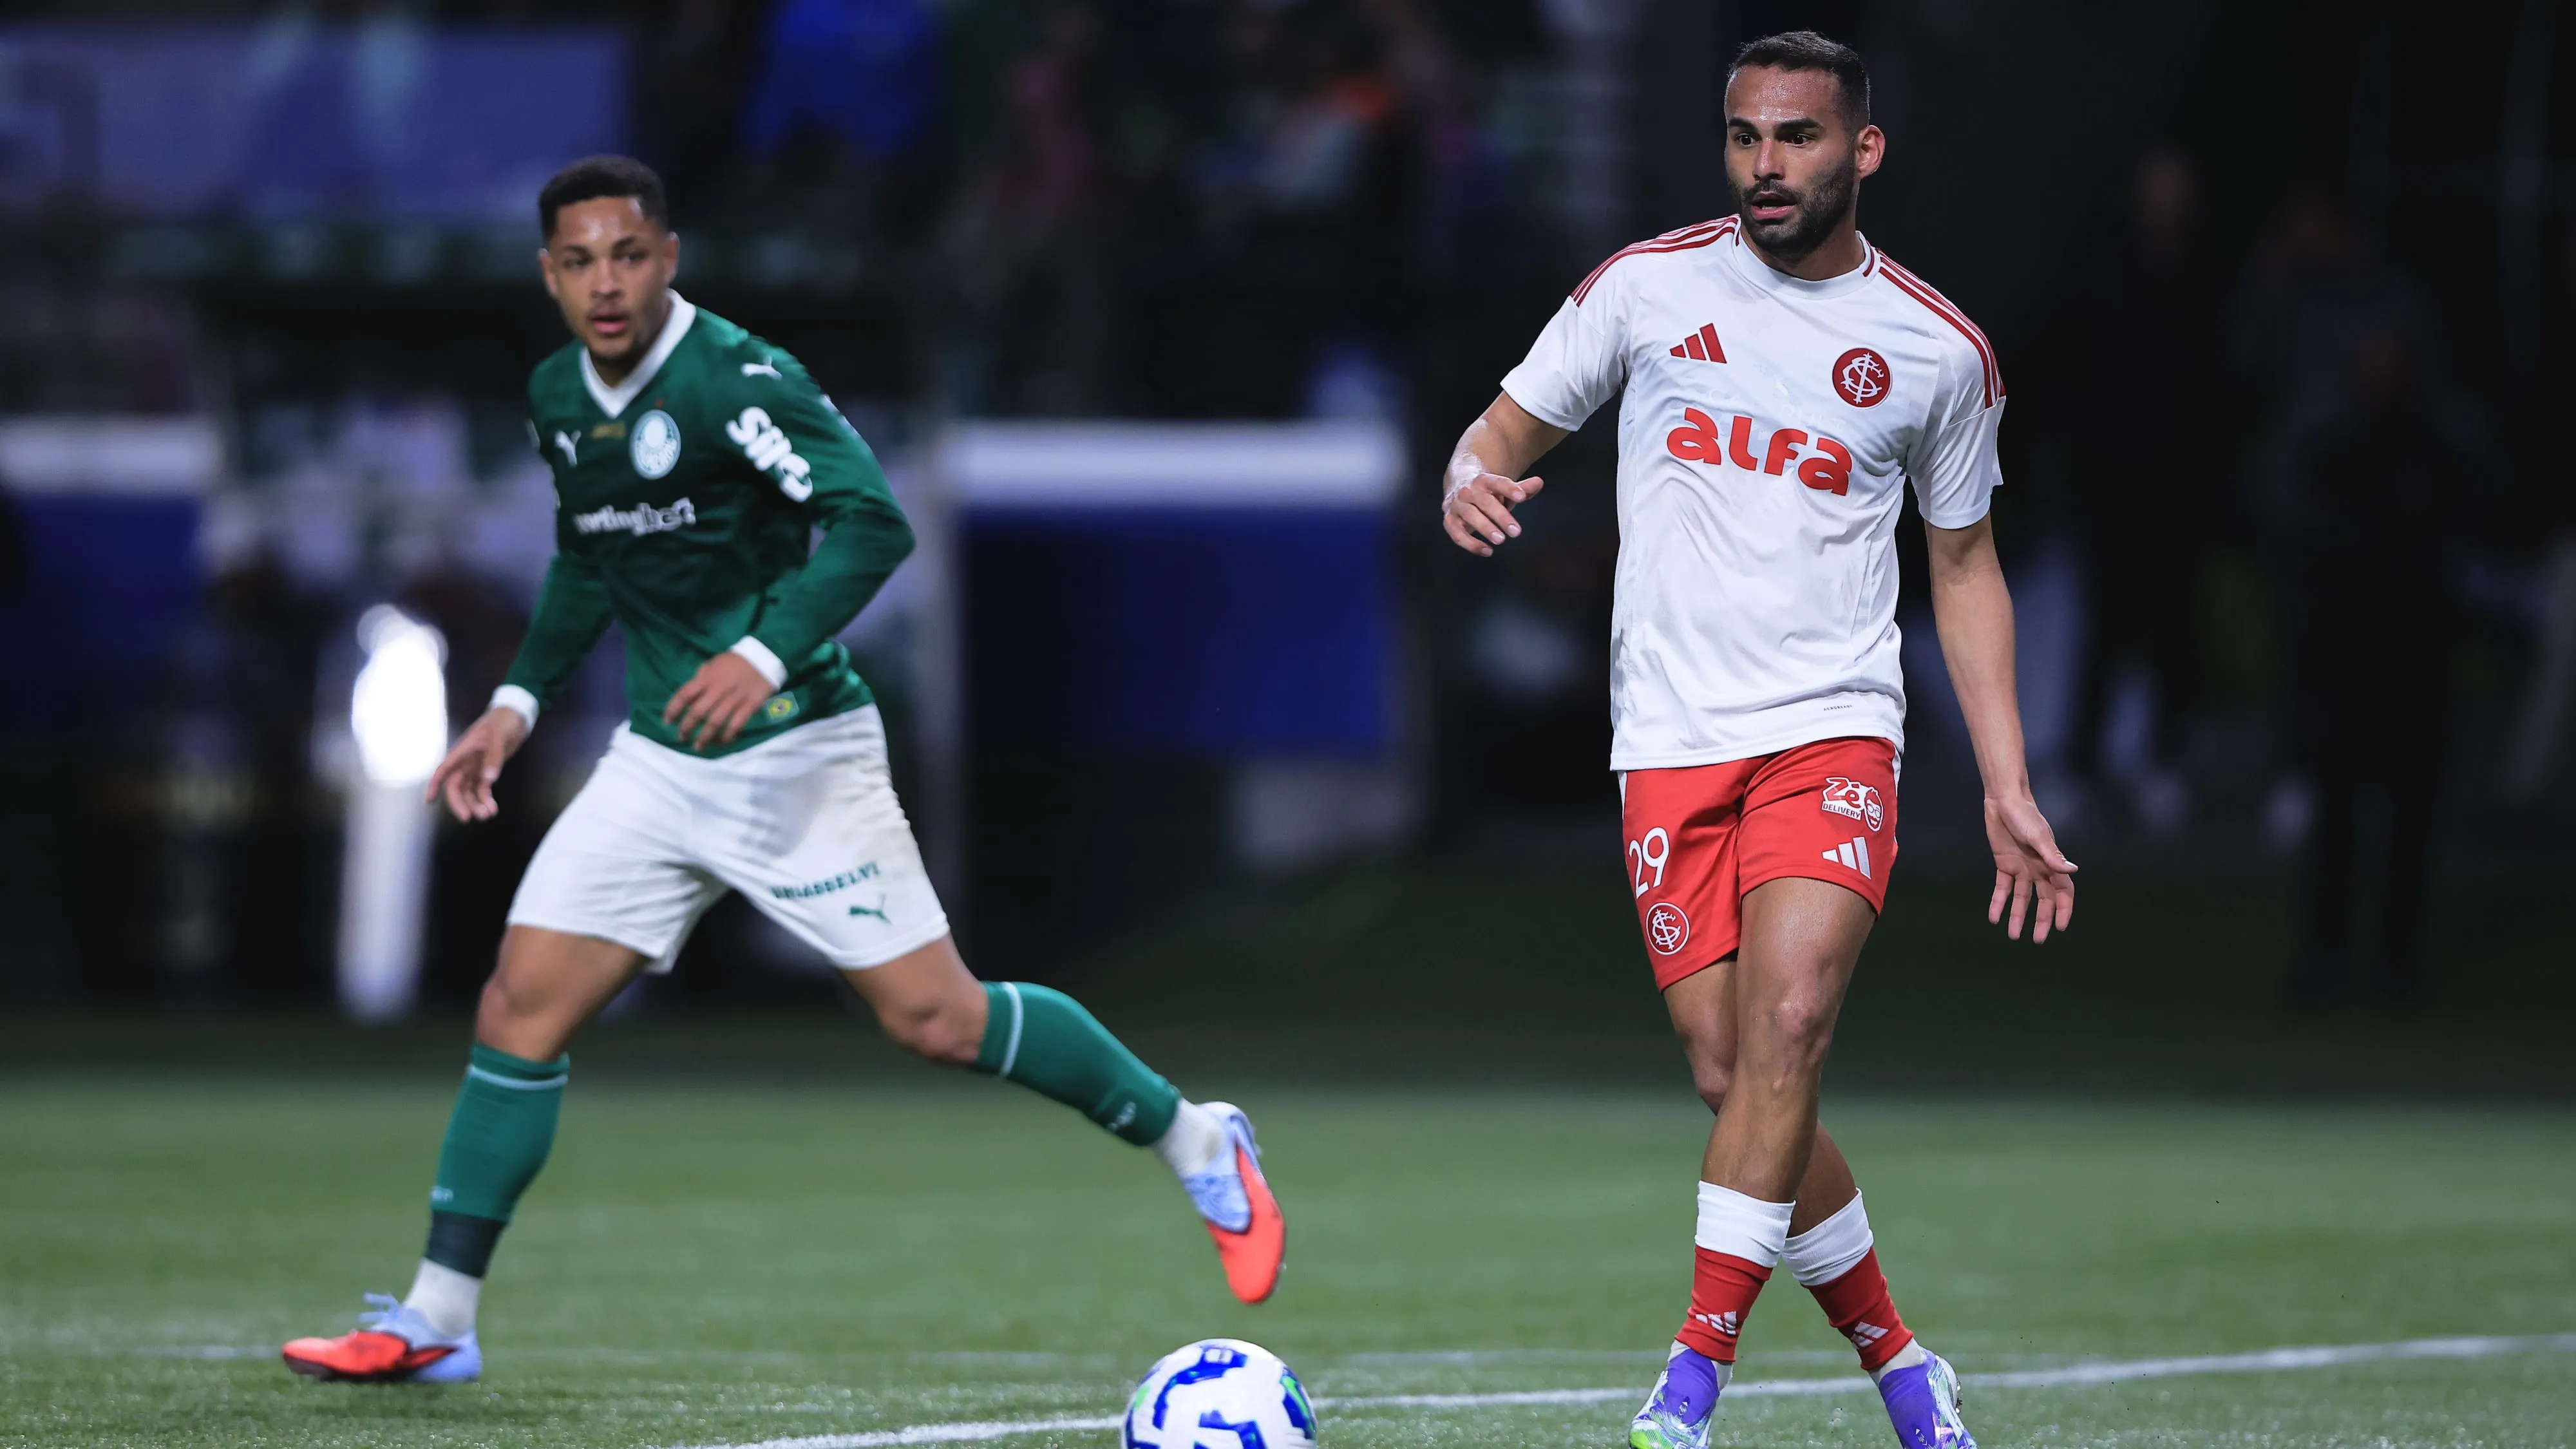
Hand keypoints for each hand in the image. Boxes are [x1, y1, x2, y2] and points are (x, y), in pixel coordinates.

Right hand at [425, 707, 530, 821]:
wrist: (516, 717)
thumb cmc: (502, 721)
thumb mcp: (498, 736)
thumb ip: (494, 757)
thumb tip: (489, 780)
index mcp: (462, 751)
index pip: (443, 770)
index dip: (434, 785)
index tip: (429, 801)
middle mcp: (466, 761)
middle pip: (455, 787)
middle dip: (459, 803)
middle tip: (468, 818)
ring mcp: (475, 767)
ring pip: (469, 791)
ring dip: (475, 804)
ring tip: (487, 815)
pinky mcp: (487, 772)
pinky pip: (482, 789)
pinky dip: (486, 800)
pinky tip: (492, 809)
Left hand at [663, 651, 774, 749]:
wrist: (765, 656)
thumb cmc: (736, 661)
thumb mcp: (714, 662)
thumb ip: (701, 677)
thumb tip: (691, 691)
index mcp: (707, 677)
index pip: (685, 694)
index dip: (673, 709)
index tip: (667, 721)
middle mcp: (719, 689)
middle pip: (698, 712)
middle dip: (687, 727)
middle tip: (682, 737)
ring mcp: (735, 698)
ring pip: (716, 721)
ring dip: (705, 736)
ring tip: (699, 746)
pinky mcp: (750, 705)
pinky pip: (737, 724)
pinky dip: (728, 735)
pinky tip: (722, 742)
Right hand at [1441, 469, 1544, 556]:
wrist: (1459, 487)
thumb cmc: (1488, 493)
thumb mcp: (1505, 490)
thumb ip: (1522, 489)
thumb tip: (1539, 483)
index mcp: (1484, 480)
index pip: (1498, 482)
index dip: (1510, 489)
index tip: (1522, 497)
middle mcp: (1468, 491)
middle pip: (1484, 502)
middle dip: (1501, 516)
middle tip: (1516, 532)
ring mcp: (1457, 505)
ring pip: (1469, 515)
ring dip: (1485, 528)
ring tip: (1501, 540)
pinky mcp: (1450, 520)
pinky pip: (1457, 534)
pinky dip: (1471, 544)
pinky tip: (1487, 551)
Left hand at [1983, 795, 2076, 942]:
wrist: (2004, 801)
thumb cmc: (2026, 816)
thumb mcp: (2039, 837)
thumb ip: (2053, 855)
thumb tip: (2073, 870)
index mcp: (2051, 863)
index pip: (2063, 892)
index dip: (2063, 909)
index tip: (2060, 927)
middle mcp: (2038, 868)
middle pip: (2043, 899)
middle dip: (2041, 919)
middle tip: (2037, 940)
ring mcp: (2021, 868)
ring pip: (2022, 898)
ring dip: (2018, 916)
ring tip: (2013, 935)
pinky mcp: (2004, 864)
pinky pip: (2002, 888)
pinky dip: (1999, 902)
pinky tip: (1994, 918)